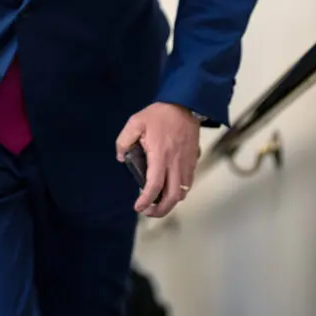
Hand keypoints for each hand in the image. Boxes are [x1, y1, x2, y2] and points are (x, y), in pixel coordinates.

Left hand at [115, 102, 200, 218]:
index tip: (138, 207)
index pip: (154, 186)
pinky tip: (168, 189)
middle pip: (172, 197)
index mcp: (160, 156)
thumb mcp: (135, 122)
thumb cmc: (160, 114)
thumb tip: (121, 157)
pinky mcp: (194, 161)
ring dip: (170, 202)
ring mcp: (187, 163)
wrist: (186, 104)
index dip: (146, 201)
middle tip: (148, 211)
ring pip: (182, 193)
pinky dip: (178, 192)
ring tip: (157, 202)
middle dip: (160, 210)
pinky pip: (188, 183)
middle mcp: (176, 163)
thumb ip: (123, 140)